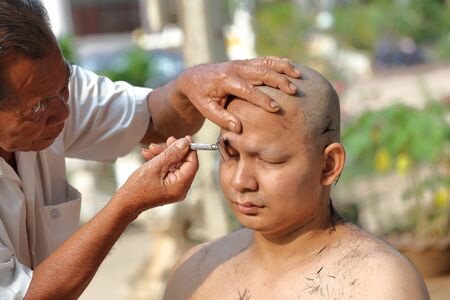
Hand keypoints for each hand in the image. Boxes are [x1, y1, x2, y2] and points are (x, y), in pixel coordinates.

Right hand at [116, 136, 197, 214]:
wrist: (126, 202)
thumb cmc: (138, 187)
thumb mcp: (155, 166)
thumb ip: (172, 153)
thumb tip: (185, 143)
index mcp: (181, 185)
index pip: (192, 163)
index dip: (190, 149)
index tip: (185, 137)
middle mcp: (181, 188)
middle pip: (184, 163)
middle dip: (172, 151)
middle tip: (165, 141)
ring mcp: (175, 188)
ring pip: (175, 165)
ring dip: (164, 155)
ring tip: (150, 149)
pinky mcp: (168, 187)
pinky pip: (169, 170)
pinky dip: (161, 162)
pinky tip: (149, 155)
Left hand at [173, 56, 300, 132]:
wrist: (193, 78)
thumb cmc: (200, 97)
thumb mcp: (206, 109)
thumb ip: (222, 118)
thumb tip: (238, 129)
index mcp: (225, 80)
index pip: (247, 90)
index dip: (262, 99)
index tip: (275, 108)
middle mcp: (235, 69)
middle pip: (261, 72)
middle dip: (279, 81)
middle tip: (294, 91)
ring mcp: (241, 64)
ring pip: (266, 63)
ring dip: (283, 68)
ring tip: (299, 76)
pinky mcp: (245, 63)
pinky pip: (265, 60)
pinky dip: (279, 62)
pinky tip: (292, 67)